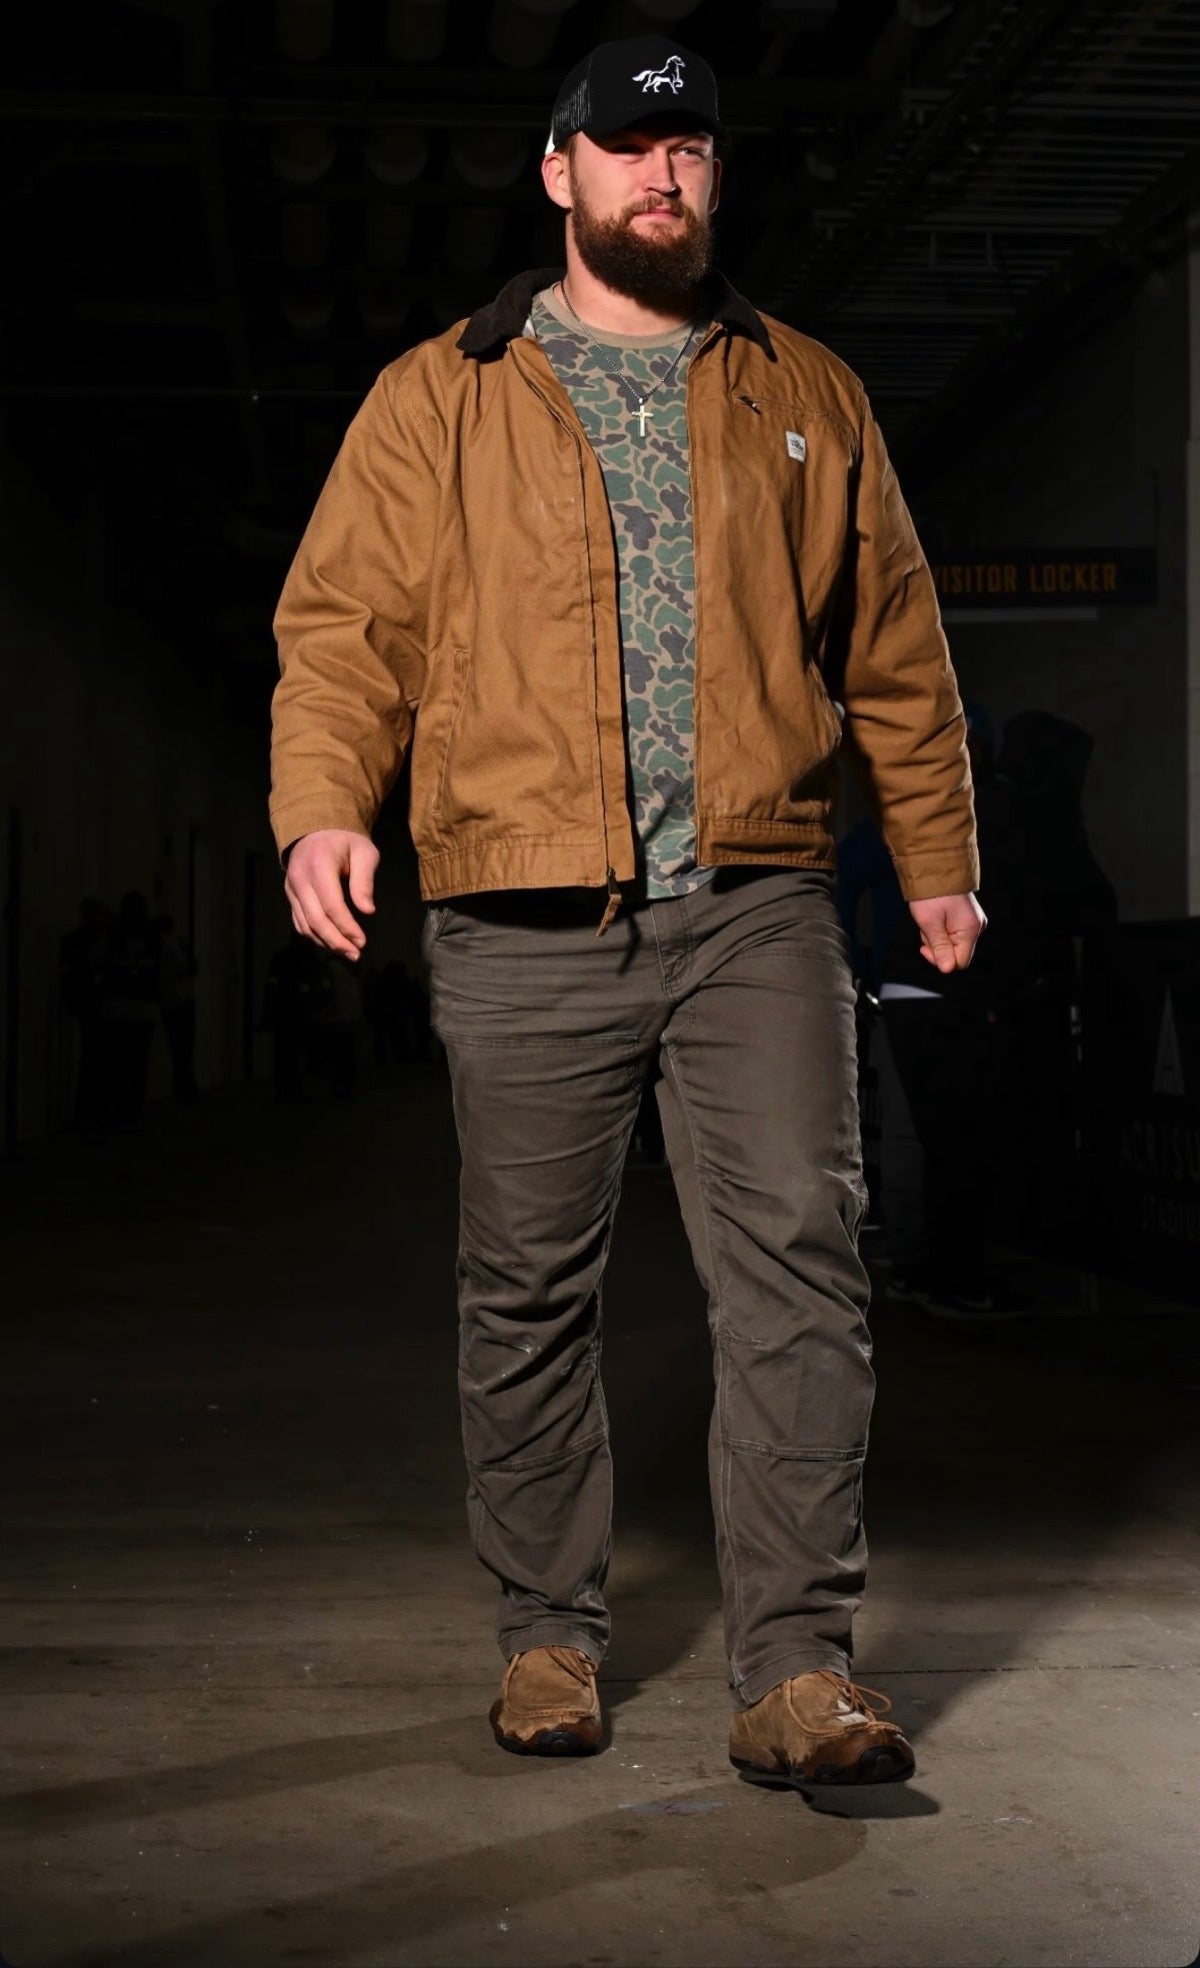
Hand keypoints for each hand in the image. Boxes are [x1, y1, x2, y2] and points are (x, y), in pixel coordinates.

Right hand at [284, 830, 378, 959]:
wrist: (317, 828)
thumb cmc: (345, 840)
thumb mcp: (364, 853)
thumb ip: (364, 881)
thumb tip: (368, 911)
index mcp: (319, 865)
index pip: (331, 905)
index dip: (346, 927)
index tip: (362, 941)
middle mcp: (300, 879)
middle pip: (315, 920)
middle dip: (336, 941)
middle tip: (355, 954)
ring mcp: (291, 888)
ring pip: (305, 925)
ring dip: (325, 943)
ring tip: (347, 953)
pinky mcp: (290, 895)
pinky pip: (299, 921)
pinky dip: (314, 936)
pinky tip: (331, 943)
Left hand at [908, 892, 985, 973]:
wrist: (935, 866)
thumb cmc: (931, 892)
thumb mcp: (930, 923)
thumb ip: (940, 948)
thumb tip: (947, 968)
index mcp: (970, 930)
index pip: (959, 962)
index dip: (940, 959)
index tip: (924, 947)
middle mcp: (975, 927)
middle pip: (955, 953)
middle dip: (937, 946)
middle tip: (927, 928)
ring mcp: (971, 921)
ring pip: (951, 943)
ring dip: (936, 936)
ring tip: (930, 919)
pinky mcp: (965, 917)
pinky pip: (951, 932)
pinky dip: (939, 929)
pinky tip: (934, 917)